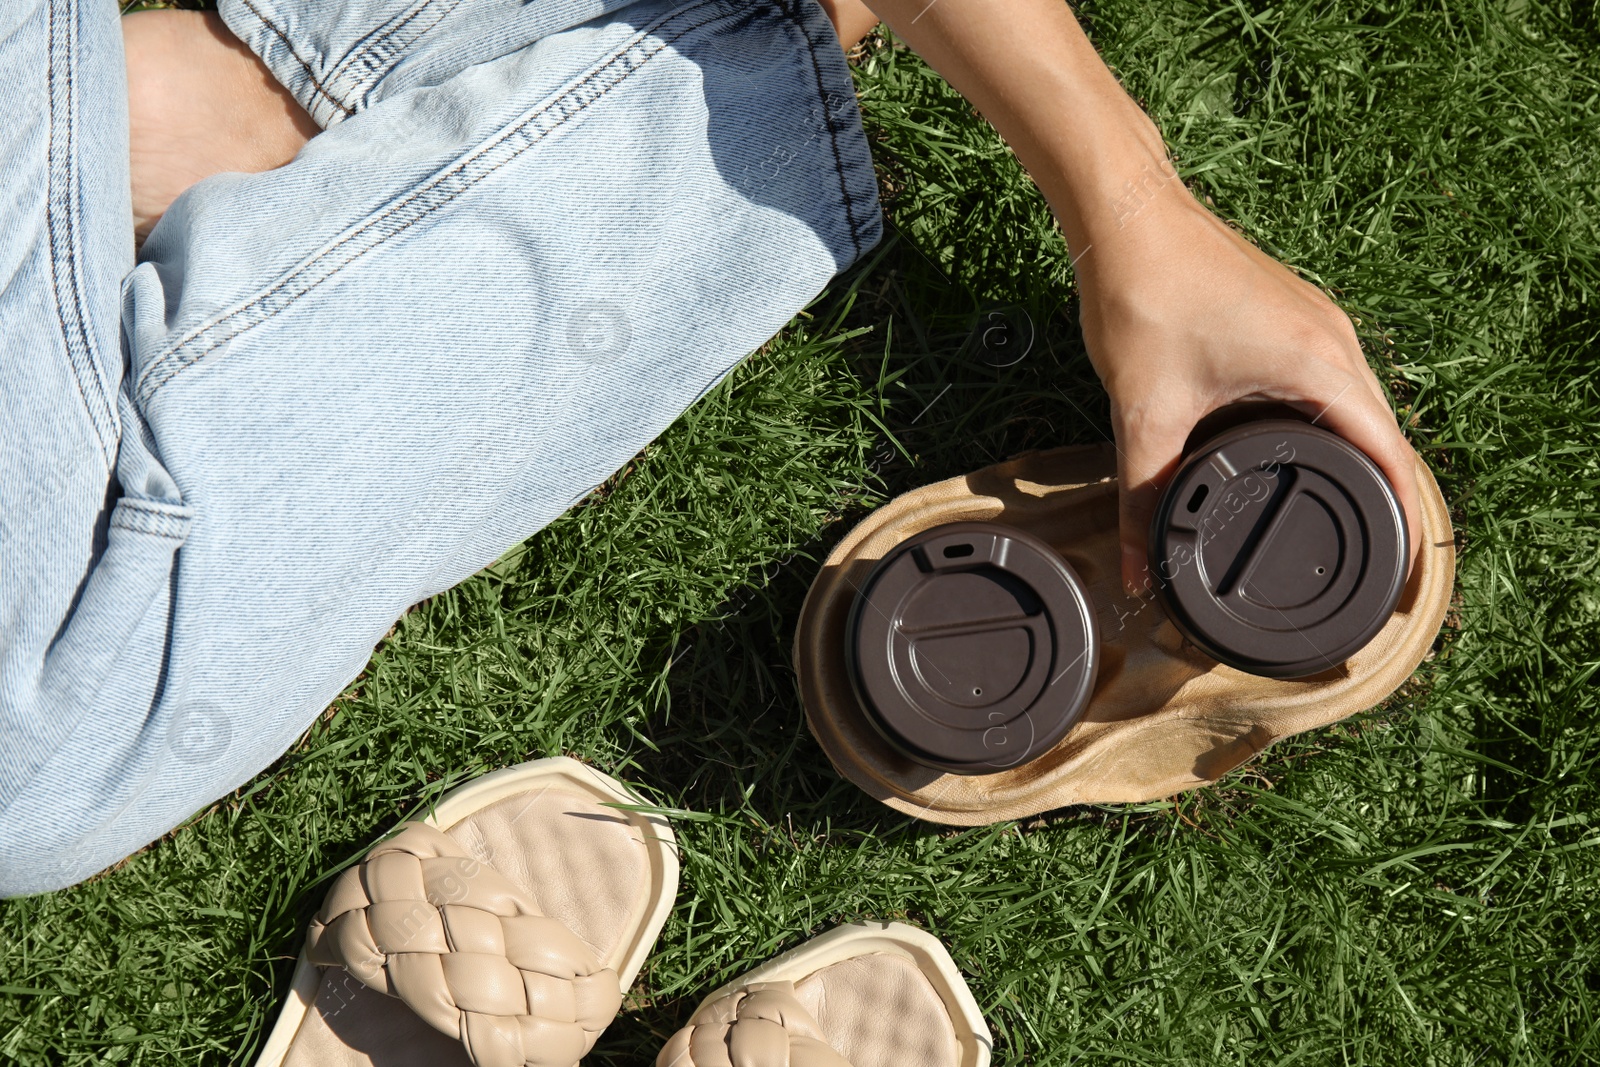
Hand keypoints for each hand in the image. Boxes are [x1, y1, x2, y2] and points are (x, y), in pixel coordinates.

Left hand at [1073, 186, 1421, 593]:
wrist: (1126, 214)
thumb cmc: (1143, 294)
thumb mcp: (1144, 413)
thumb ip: (1142, 500)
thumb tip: (1135, 570)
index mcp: (1319, 363)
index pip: (1389, 454)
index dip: (1401, 516)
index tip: (1403, 567)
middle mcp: (1335, 339)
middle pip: (1382, 431)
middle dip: (1383, 490)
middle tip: (1378, 553)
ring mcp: (1318, 320)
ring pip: (1358, 401)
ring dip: (1358, 451)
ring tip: (1349, 508)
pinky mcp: (1292, 312)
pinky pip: (1334, 375)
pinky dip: (1332, 417)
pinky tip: (1306, 444)